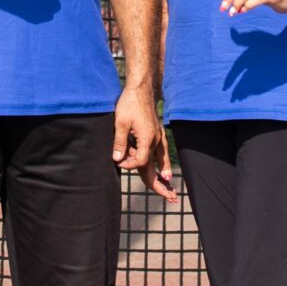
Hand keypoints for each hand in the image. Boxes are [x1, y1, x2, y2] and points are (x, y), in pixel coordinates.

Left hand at [114, 86, 176, 202]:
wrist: (140, 89)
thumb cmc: (129, 104)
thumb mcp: (120, 123)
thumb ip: (119, 142)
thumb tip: (117, 159)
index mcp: (147, 138)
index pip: (140, 161)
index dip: (129, 166)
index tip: (119, 162)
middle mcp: (156, 139)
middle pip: (156, 165)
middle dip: (160, 182)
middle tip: (169, 197)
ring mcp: (158, 136)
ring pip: (162, 159)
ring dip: (164, 174)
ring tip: (169, 187)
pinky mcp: (157, 132)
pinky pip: (162, 152)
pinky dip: (163, 162)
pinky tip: (165, 169)